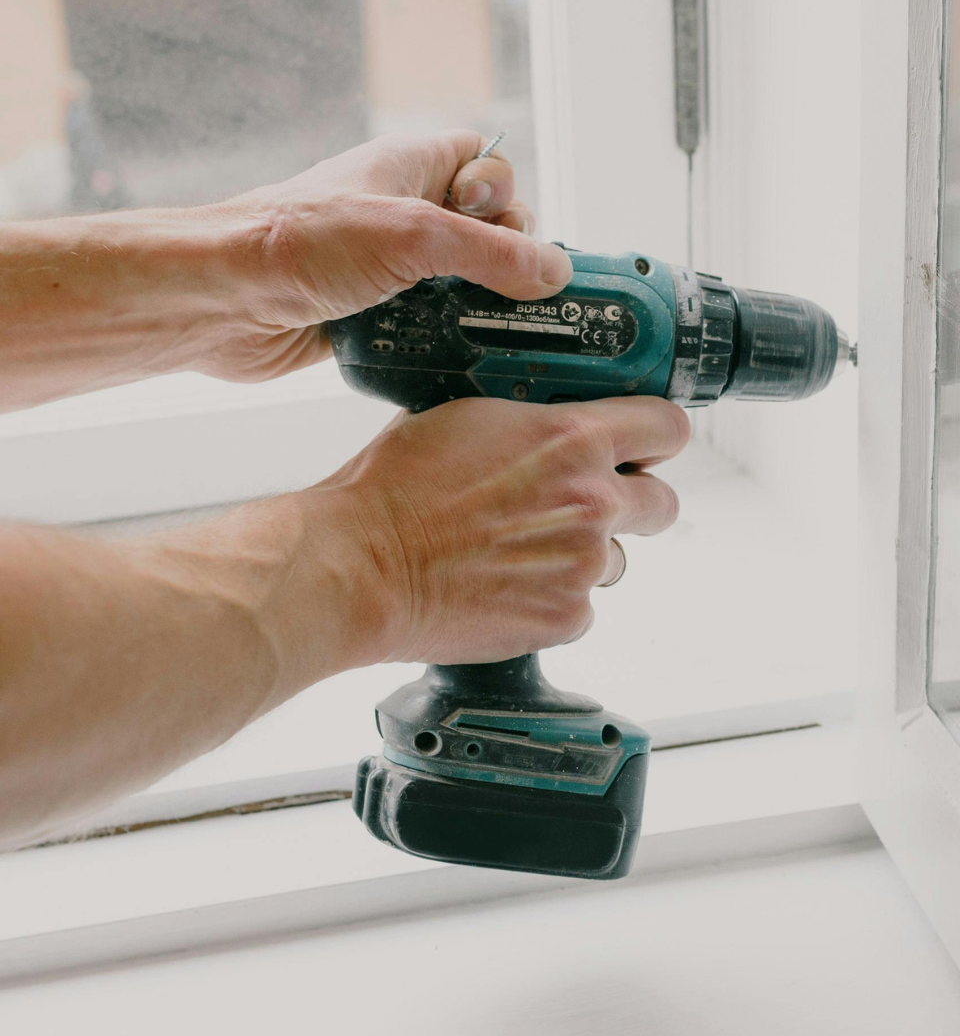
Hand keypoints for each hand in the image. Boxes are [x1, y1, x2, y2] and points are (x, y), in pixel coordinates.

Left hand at [202, 130, 572, 381]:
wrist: (220, 300)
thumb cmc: (300, 243)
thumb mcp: (413, 236)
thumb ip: (492, 252)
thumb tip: (555, 271)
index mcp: (410, 166)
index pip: (486, 163)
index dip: (503, 194)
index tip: (494, 227)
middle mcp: (399, 209)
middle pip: (482, 230)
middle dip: (498, 262)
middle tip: (485, 286)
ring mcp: (383, 264)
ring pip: (456, 282)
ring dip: (473, 307)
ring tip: (477, 328)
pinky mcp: (368, 313)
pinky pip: (427, 323)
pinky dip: (443, 338)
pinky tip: (448, 353)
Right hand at [322, 393, 689, 664]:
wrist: (362, 565)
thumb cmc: (395, 488)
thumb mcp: (466, 418)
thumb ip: (527, 424)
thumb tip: (543, 426)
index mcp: (572, 438)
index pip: (666, 427)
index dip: (657, 439)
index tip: (646, 448)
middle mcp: (593, 500)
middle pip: (661, 503)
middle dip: (632, 504)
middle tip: (587, 508)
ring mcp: (583, 563)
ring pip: (614, 559)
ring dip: (581, 556)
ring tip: (518, 555)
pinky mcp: (565, 617)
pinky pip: (581, 607)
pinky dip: (551, 600)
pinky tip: (504, 588)